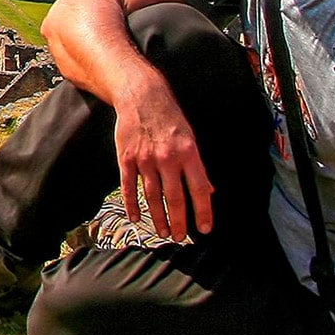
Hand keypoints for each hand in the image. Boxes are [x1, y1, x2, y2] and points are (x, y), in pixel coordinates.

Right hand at [113, 87, 213, 240]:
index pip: (198, 189)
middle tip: (180, 238)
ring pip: (152, 196)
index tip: (204, 229)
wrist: (141, 96)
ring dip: (158, 218)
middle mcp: (167, 158)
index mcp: (188, 153)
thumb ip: (198, 167)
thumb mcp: (190, 137)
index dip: (202, 211)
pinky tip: (136, 218)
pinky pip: (129, 187)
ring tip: (163, 233)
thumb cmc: (170, 118)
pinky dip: (132, 205)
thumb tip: (208, 191)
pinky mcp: (126, 158)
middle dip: (178, 222)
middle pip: (174, 198)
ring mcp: (145, 159)